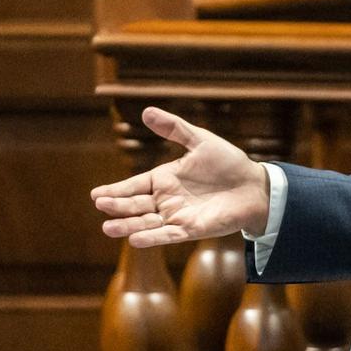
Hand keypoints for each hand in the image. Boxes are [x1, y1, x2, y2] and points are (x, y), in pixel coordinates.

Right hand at [90, 107, 270, 248]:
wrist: (254, 186)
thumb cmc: (228, 162)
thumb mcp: (199, 140)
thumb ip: (174, 129)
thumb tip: (146, 112)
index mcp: (164, 179)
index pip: (133, 185)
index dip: (116, 190)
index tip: (95, 195)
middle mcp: (166, 199)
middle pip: (135, 205)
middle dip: (117, 206)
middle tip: (100, 205)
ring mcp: (177, 215)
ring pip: (146, 223)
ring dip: (127, 226)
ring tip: (108, 228)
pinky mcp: (191, 229)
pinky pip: (167, 235)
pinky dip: (152, 238)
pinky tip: (135, 239)